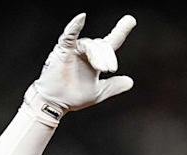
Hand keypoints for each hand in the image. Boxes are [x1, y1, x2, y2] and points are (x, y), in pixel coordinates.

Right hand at [21, 13, 136, 124]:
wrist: (55, 103)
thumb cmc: (73, 97)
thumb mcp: (99, 92)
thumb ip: (114, 86)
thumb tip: (130, 82)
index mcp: (95, 59)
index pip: (110, 42)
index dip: (121, 31)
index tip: (131, 20)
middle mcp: (85, 52)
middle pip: (102, 46)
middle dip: (108, 57)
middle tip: (111, 70)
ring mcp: (74, 50)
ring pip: (91, 45)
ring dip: (98, 55)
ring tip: (102, 68)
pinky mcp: (62, 50)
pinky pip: (69, 35)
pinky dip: (75, 26)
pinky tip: (81, 18)